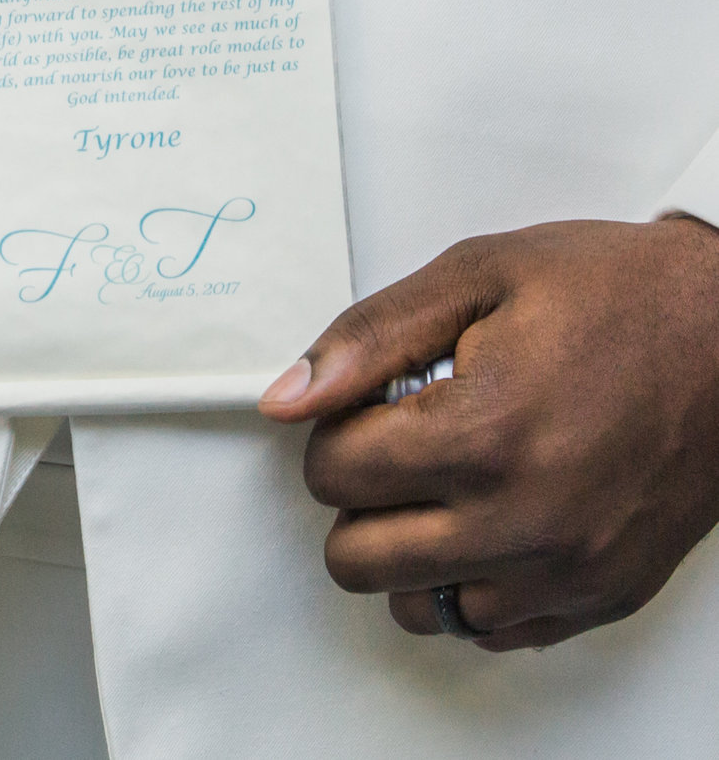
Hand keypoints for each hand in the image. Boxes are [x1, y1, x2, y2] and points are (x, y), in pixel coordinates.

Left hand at [260, 216, 718, 648]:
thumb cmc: (618, 296)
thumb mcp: (478, 277)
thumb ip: (367, 339)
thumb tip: (288, 399)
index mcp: (485, 434)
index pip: (332, 474)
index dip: (338, 432)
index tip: (373, 408)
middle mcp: (526, 520)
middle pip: (357, 556)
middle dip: (359, 499)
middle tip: (402, 450)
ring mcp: (568, 570)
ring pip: (417, 605)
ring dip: (409, 551)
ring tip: (446, 487)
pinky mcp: (601, 597)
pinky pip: (490, 627)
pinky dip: (472, 583)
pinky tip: (491, 520)